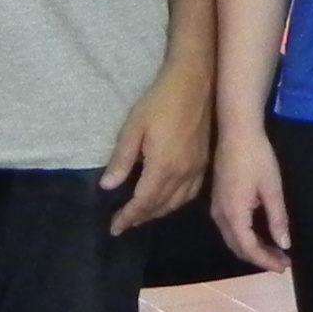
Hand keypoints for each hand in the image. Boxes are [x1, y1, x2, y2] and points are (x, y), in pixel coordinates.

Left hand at [104, 58, 211, 232]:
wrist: (195, 83)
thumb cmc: (160, 102)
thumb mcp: (134, 127)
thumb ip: (122, 159)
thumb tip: (108, 187)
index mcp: (163, 167)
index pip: (143, 202)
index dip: (128, 217)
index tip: (114, 228)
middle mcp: (183, 174)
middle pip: (160, 206)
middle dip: (141, 218)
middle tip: (124, 224)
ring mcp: (197, 170)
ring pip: (177, 203)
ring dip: (158, 213)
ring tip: (142, 215)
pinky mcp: (204, 163)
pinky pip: (190, 194)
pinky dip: (176, 203)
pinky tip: (168, 201)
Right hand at [211, 126, 294, 273]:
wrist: (236, 131)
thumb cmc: (256, 157)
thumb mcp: (272, 188)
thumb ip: (277, 218)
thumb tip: (284, 244)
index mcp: (233, 214)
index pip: (248, 248)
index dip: (265, 261)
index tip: (284, 267)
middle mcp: (220, 215)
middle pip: (238, 247)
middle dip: (260, 258)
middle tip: (282, 262)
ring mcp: (216, 207)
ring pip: (232, 239)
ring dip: (252, 248)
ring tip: (275, 251)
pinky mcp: (218, 199)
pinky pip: (230, 228)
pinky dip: (245, 237)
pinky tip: (260, 234)